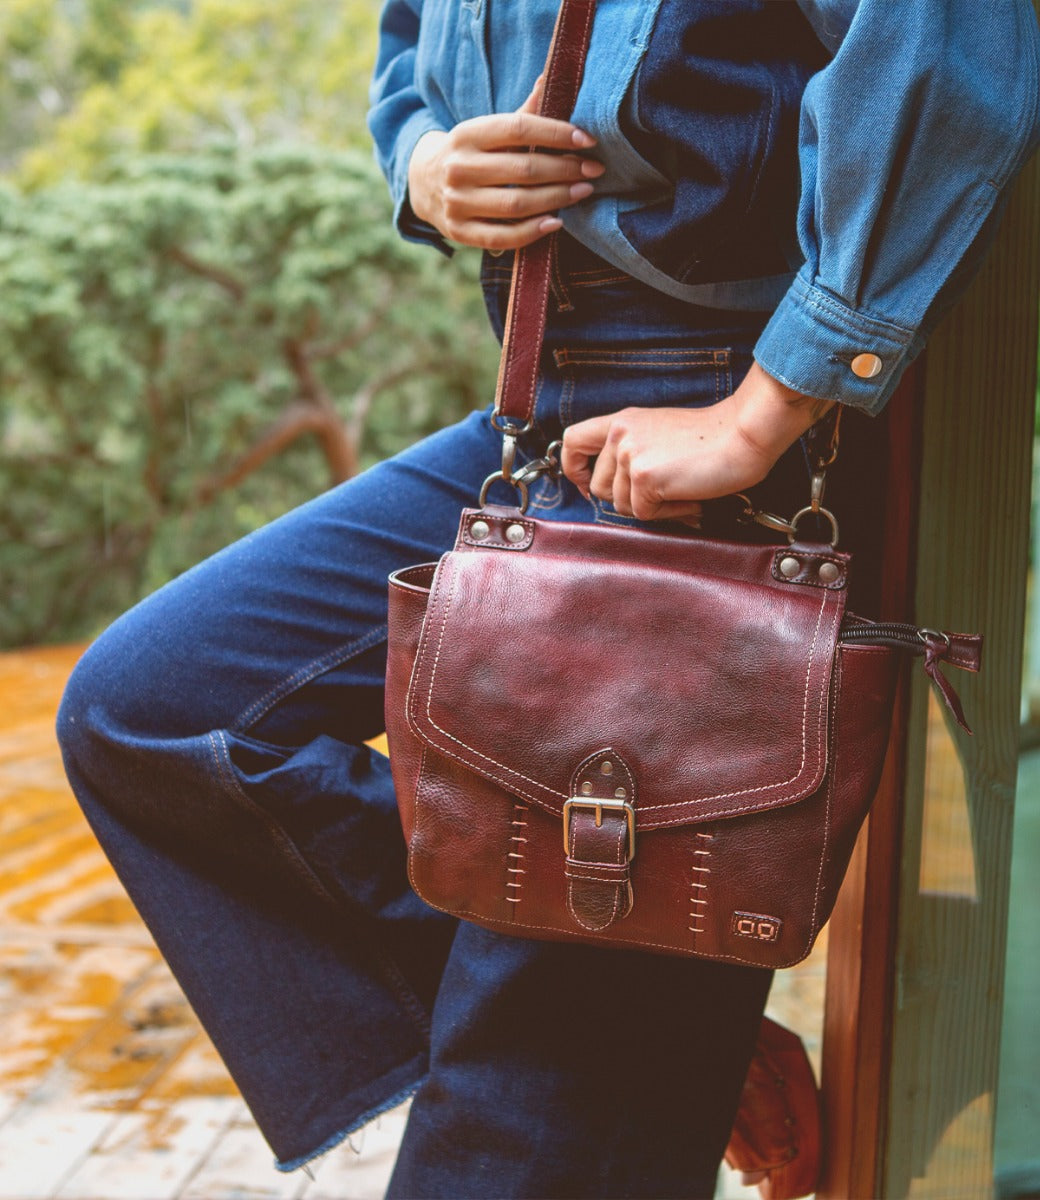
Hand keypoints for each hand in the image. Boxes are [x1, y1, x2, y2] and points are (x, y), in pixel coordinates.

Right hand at [407, 77, 604, 250]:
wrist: (423, 183)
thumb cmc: (471, 153)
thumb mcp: (488, 130)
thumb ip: (522, 113)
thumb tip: (550, 78)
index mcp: (467, 134)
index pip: (518, 129)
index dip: (556, 133)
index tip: (587, 140)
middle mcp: (458, 168)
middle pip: (523, 169)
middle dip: (565, 169)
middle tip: (593, 170)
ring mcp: (457, 203)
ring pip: (517, 203)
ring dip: (556, 198)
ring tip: (582, 192)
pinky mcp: (460, 232)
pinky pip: (503, 237)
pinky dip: (533, 231)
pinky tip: (557, 221)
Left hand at [560, 362, 834, 520]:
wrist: (743, 435)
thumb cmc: (712, 438)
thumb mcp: (659, 432)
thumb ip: (632, 451)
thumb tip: (613, 490)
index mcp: (622, 421)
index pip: (573, 441)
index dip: (575, 469)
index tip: (587, 484)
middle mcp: (620, 434)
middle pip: (600, 488)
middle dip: (628, 499)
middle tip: (663, 493)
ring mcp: (630, 455)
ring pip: (620, 505)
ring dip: (651, 507)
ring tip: (681, 491)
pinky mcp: (644, 476)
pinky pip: (644, 514)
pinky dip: (668, 514)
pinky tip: (689, 497)